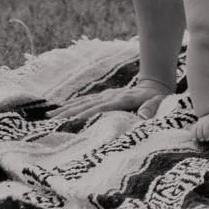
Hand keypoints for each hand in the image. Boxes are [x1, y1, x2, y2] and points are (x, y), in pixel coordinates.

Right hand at [49, 75, 174, 123]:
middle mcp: (111, 96)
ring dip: (66, 109)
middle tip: (50, 122)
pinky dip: (71, 105)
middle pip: (86, 105)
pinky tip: (60, 110)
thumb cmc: (159, 99)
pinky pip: (85, 101)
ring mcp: (106, 96)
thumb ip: (153, 109)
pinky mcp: (104, 97)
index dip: (87, 114)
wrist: (156, 86)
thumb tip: (143, 116)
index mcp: (123, 100)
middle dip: (68, 113)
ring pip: (82, 102)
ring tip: (48, 116)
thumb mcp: (160, 103)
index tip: (71, 122)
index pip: (101, 108)